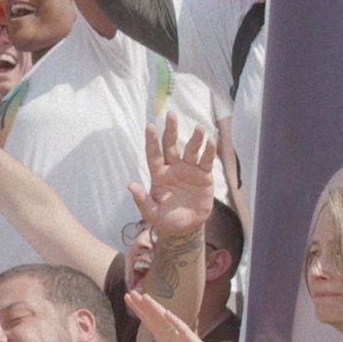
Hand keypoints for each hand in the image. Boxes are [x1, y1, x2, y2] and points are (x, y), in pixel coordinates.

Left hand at [121, 291, 232, 341]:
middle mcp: (170, 331)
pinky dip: (175, 321)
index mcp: (162, 334)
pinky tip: (167, 313)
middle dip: (143, 304)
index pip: (147, 318)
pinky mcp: (191, 340)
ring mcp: (180, 334)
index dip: (137, 308)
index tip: (127, 296)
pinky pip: (182, 329)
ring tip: (146, 297)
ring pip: (165, 319)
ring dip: (155, 308)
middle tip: (131, 291)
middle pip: (154, 315)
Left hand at [128, 114, 215, 237]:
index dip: (152, 141)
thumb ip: (142, 200)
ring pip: (191, 150)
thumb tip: (130, 184)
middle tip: (171, 114)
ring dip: (195, 138)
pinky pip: (206, 160)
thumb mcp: (152, 214)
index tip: (150, 126)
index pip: (154, 154)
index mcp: (159, 175)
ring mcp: (189, 170)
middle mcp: (173, 168)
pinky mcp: (203, 175)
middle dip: (171, 130)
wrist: (187, 228)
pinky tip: (212, 140)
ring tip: (199, 127)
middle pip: (171, 145)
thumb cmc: (166, 220)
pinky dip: (209, 151)